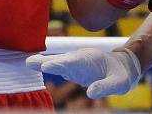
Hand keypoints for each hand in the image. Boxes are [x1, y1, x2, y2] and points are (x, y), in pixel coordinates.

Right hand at [26, 47, 140, 98]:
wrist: (123, 67)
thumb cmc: (122, 75)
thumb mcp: (119, 83)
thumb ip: (105, 87)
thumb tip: (90, 93)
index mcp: (92, 60)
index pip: (74, 62)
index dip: (60, 64)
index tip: (47, 66)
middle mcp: (81, 59)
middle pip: (62, 60)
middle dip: (47, 61)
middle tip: (30, 62)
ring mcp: (77, 63)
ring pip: (59, 63)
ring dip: (44, 63)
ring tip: (28, 63)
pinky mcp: (74, 69)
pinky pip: (59, 67)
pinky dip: (48, 67)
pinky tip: (35, 67)